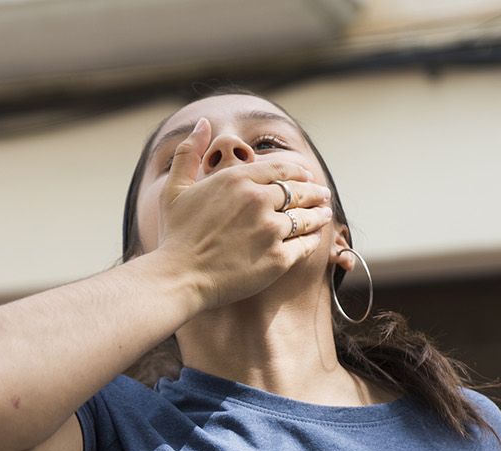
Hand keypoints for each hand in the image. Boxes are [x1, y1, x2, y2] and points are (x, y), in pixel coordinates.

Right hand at [156, 118, 335, 309]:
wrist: (180, 277)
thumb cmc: (176, 235)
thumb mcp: (175, 187)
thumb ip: (189, 152)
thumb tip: (202, 123)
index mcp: (237, 178)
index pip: (281, 169)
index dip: (299, 172)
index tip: (308, 176)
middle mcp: (258, 200)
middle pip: (299, 192)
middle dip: (315, 193)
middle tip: (324, 195)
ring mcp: (270, 229)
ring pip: (306, 218)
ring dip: (319, 215)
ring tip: (325, 214)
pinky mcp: (277, 258)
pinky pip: (305, 245)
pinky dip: (313, 240)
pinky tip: (315, 239)